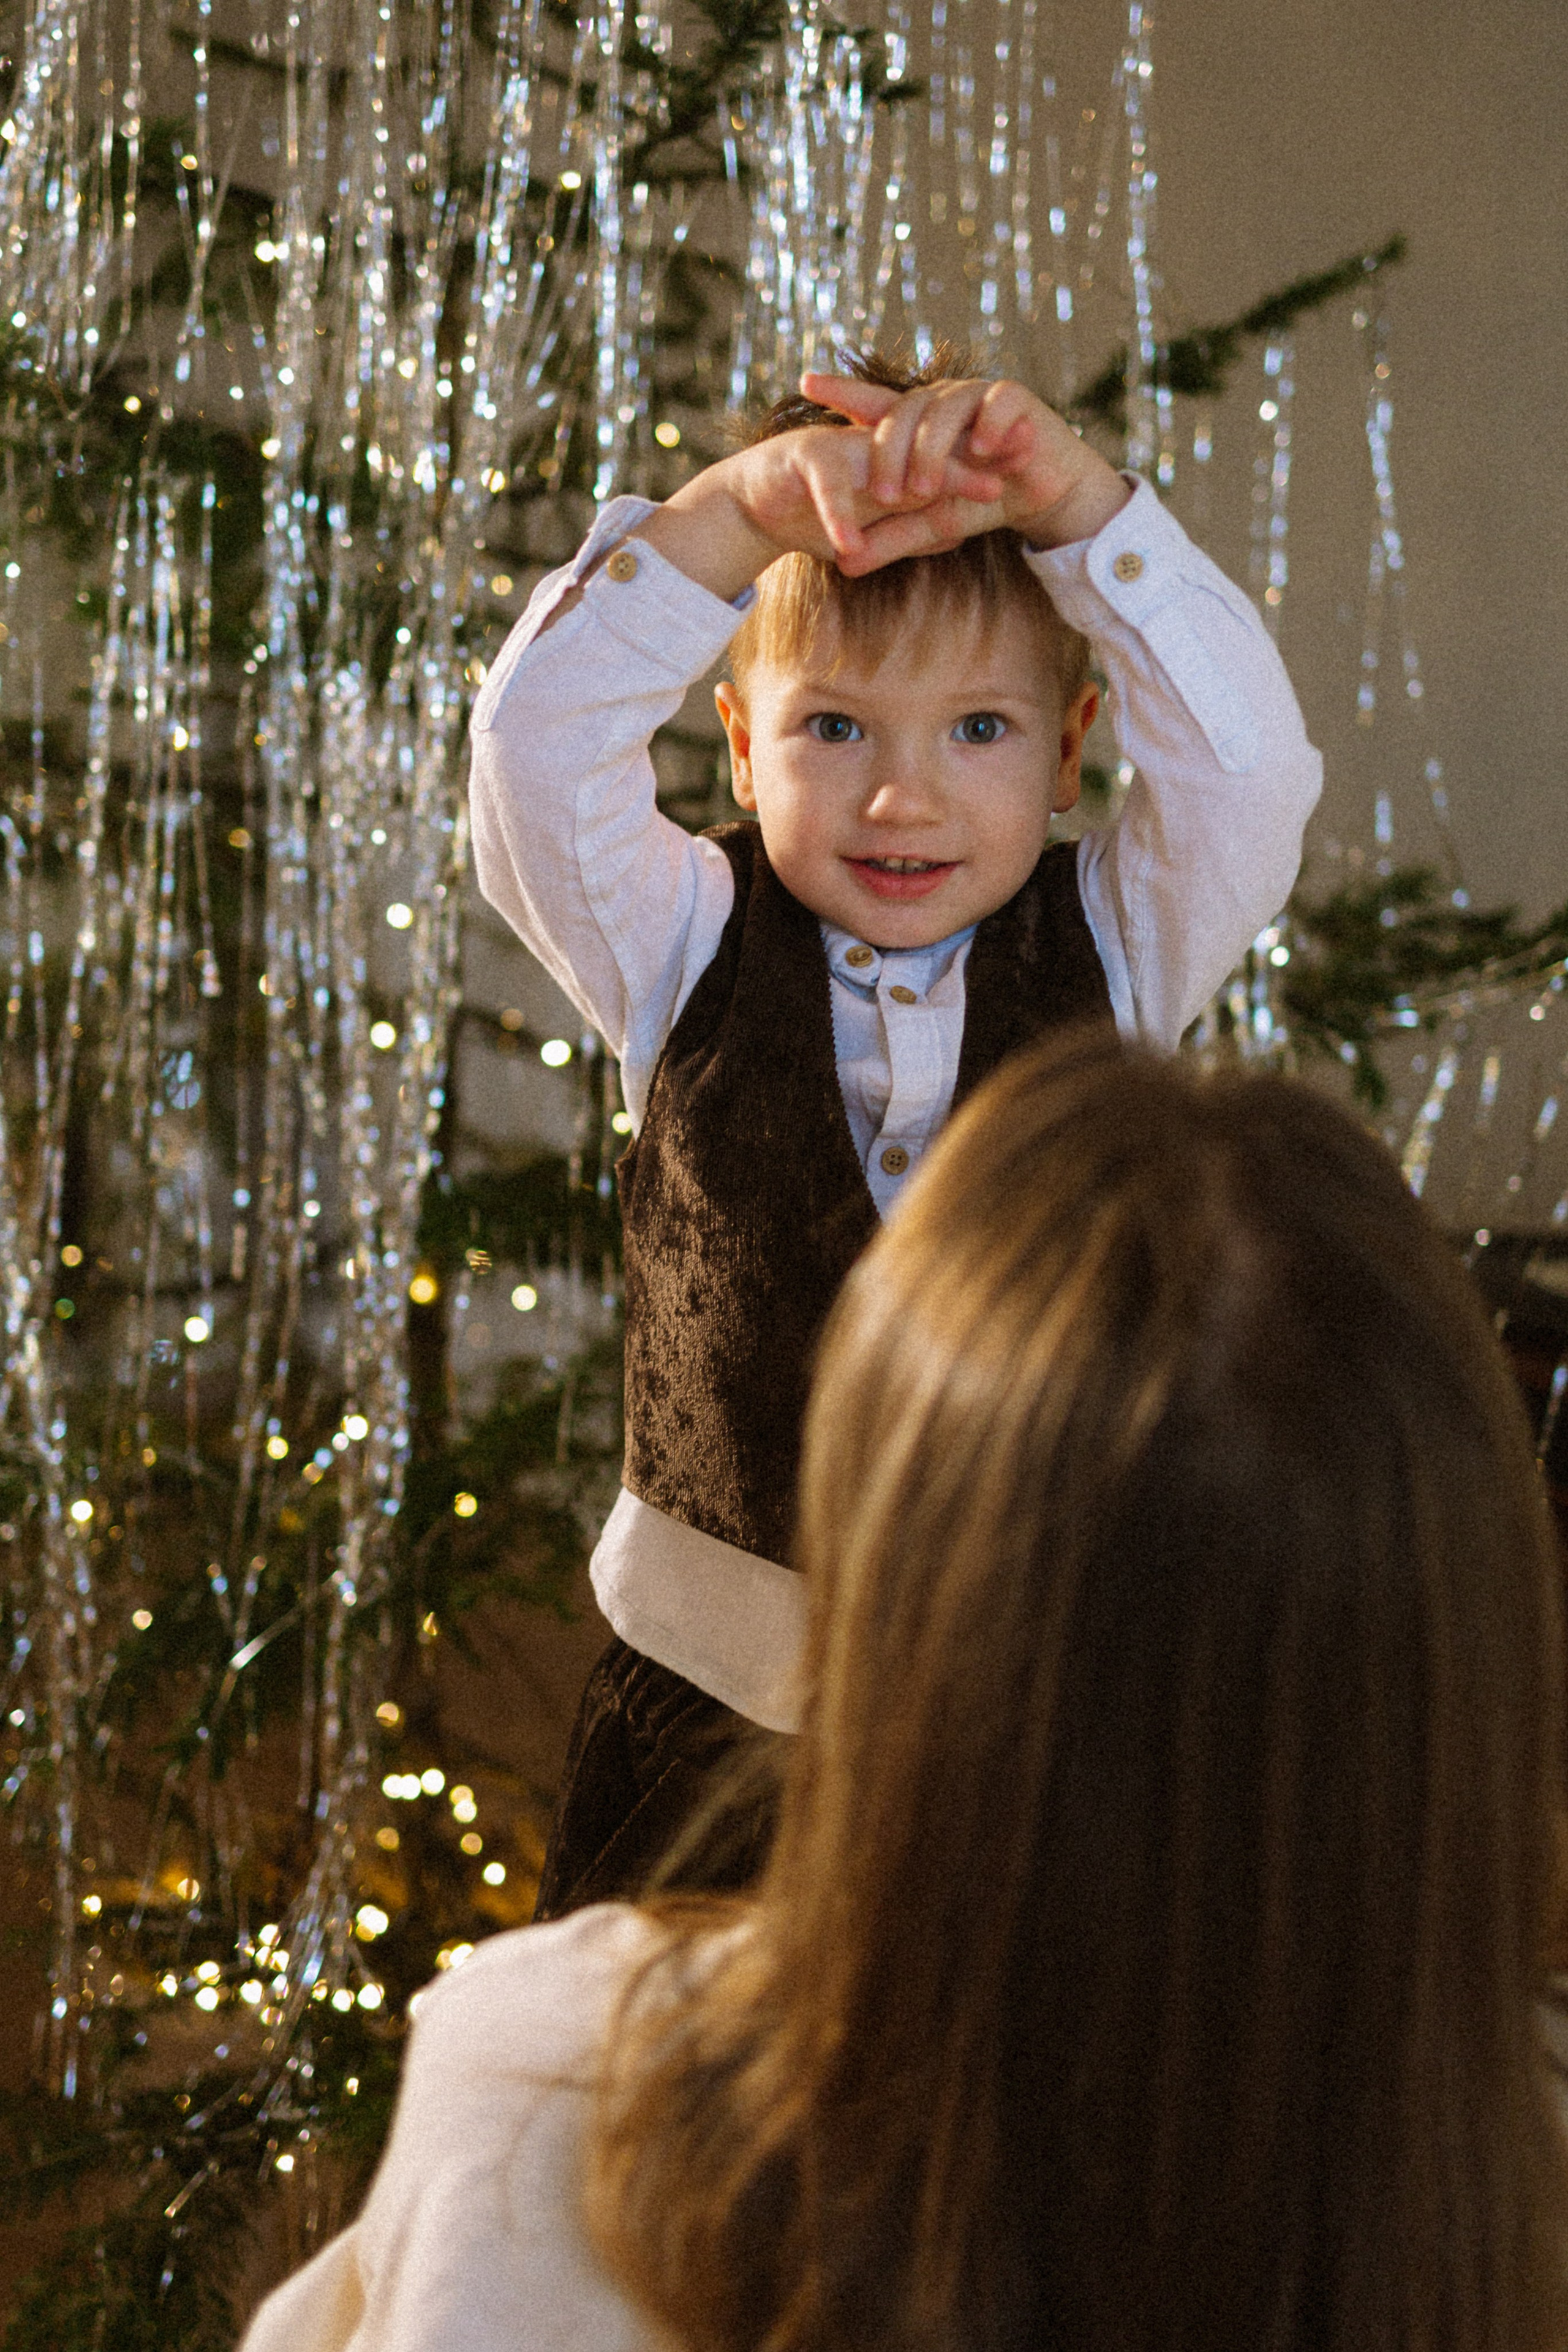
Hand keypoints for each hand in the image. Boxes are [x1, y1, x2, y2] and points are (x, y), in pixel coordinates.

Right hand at [632, 415, 1009, 597]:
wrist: (749, 509)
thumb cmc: (812, 517)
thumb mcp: (870, 529)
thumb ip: (910, 526)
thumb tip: (959, 531)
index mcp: (890, 456)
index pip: (943, 456)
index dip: (980, 462)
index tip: (1023, 473)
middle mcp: (870, 442)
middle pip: (925, 449)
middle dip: (966, 463)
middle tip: (1006, 478)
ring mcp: (838, 445)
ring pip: (884, 461)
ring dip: (915, 487)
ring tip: (951, 515)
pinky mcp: (803, 458)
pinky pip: (828, 488)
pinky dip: (839, 517)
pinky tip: (852, 548)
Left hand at [798, 371, 1131, 551]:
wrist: (1046, 492)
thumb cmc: (985, 498)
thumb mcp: (933, 524)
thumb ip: (890, 538)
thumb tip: (844, 567)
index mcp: (917, 424)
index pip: (874, 404)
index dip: (842, 391)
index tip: (805, 383)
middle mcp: (942, 402)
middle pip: (903, 412)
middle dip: (889, 453)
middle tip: (882, 494)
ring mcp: (978, 396)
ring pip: (944, 408)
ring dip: (931, 450)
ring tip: (924, 489)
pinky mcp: (1017, 400)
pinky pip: (997, 402)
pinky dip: (989, 424)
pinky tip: (983, 448)